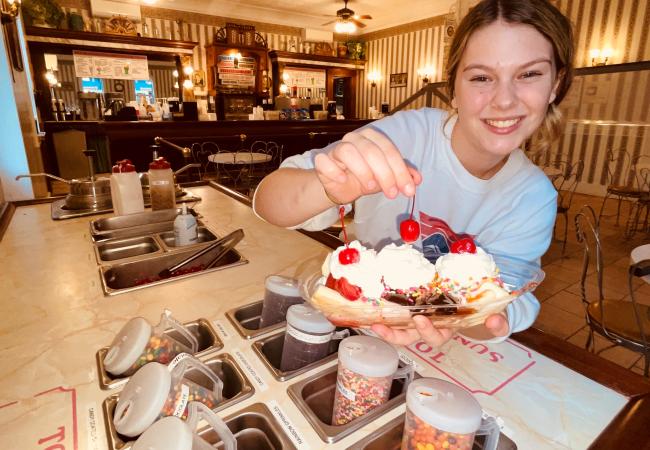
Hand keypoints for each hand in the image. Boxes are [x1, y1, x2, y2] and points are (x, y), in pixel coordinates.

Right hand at [314, 127, 421, 204]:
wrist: (340, 186)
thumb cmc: (364, 177)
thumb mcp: (386, 178)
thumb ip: (402, 176)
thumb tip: (417, 179)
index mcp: (372, 138)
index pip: (389, 150)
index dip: (400, 170)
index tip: (408, 190)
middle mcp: (355, 138)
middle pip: (372, 151)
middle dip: (385, 174)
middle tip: (392, 193)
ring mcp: (337, 147)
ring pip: (349, 152)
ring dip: (362, 171)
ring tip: (370, 187)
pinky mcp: (323, 160)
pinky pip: (325, 161)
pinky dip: (335, 170)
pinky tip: (343, 179)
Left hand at [371, 313, 509, 347]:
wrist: (483, 303)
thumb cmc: (487, 314)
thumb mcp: (497, 319)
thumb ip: (498, 323)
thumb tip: (495, 321)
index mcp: (449, 330)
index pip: (436, 337)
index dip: (427, 331)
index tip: (420, 319)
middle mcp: (431, 327)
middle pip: (410, 338)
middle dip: (395, 336)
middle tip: (382, 326)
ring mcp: (421, 318)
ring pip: (400, 328)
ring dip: (386, 328)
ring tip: (372, 323)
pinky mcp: (415, 305)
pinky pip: (398, 313)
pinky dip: (387, 312)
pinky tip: (374, 307)